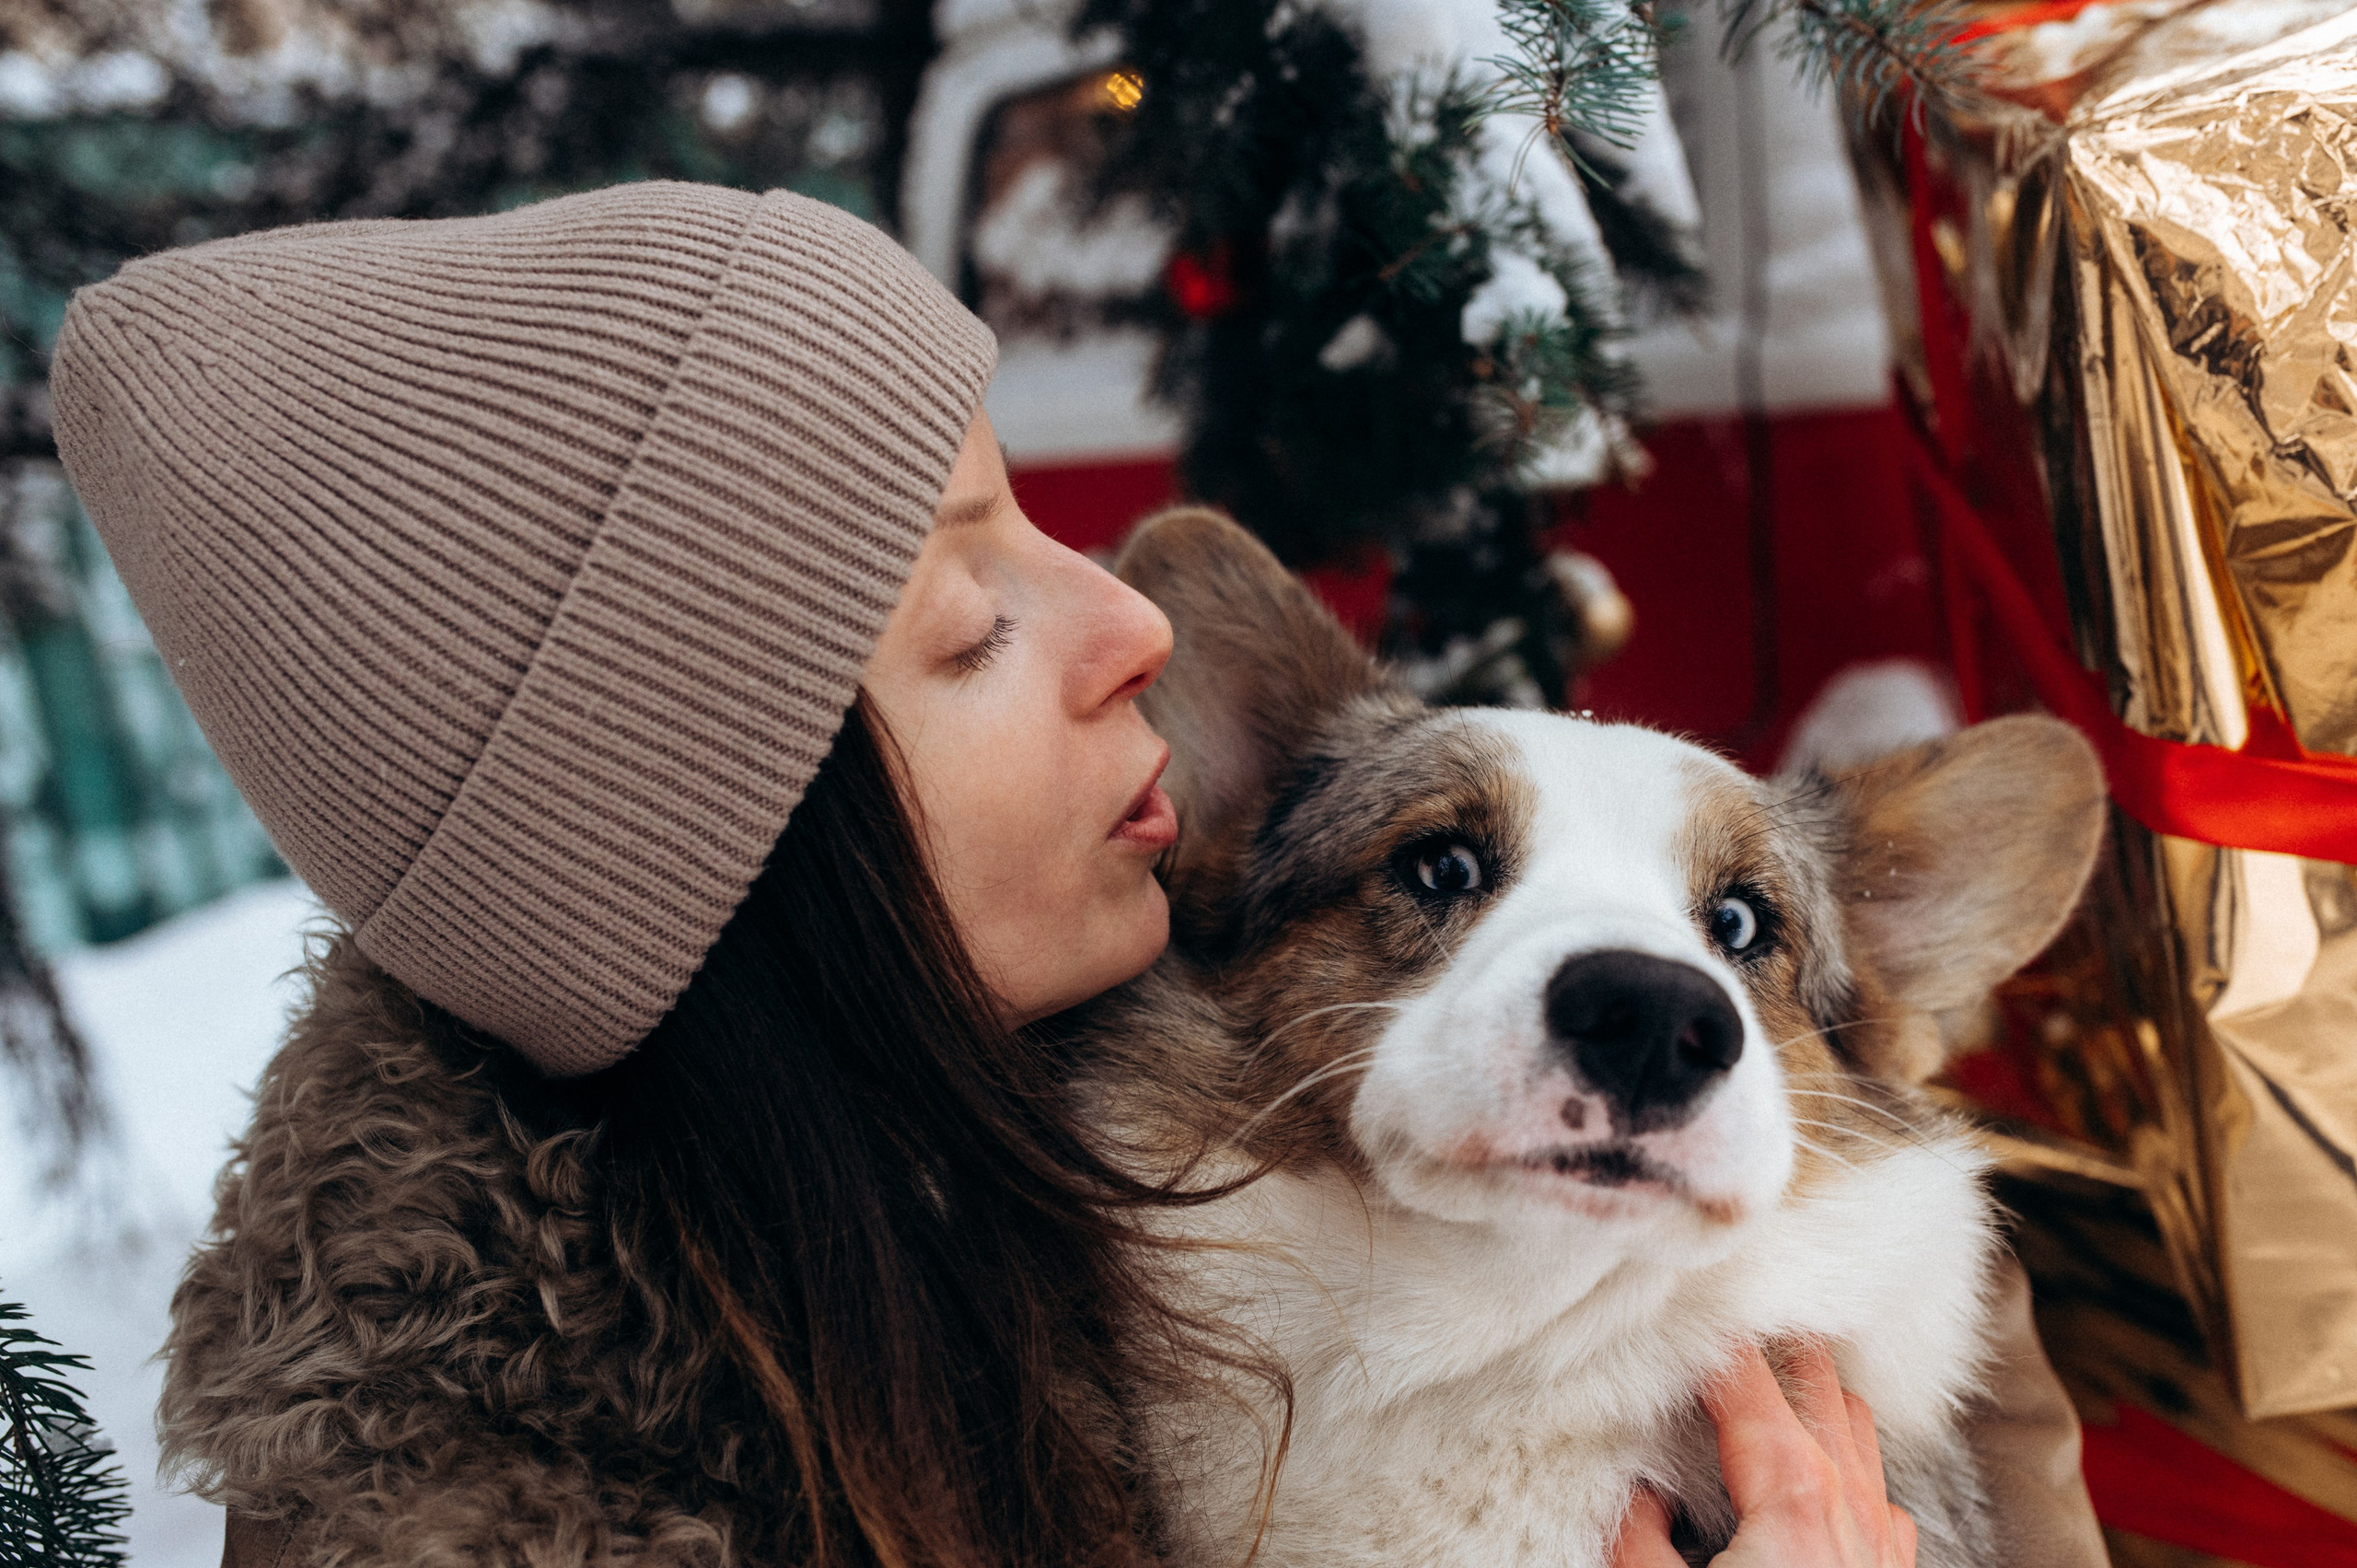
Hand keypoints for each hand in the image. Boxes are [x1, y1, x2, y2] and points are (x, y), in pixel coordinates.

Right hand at [1610, 1341, 1917, 1567]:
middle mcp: (1849, 1503)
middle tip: (1721, 1336)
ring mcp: (1880, 1537)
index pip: (1746, 1381)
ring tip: (1761, 1399)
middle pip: (1818, 1380)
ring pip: (1857, 1425)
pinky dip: (1848, 1467)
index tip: (1677, 1319)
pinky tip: (1811, 1482)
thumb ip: (1638, 1533)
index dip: (1708, 1340)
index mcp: (1792, 1496)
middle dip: (1769, 1347)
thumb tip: (1640, 1493)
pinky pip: (1881, 1492)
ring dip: (1812, 1401)